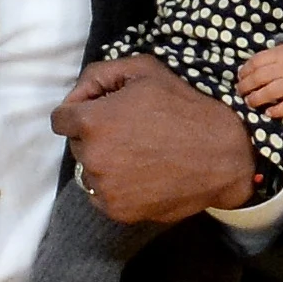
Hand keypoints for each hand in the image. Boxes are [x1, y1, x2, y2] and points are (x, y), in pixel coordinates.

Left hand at [54, 57, 259, 224]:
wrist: (222, 155)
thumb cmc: (184, 107)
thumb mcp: (144, 71)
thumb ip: (99, 74)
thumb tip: (77, 94)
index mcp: (92, 121)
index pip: (60, 120)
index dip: (79, 112)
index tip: (99, 113)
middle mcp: (92, 157)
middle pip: (76, 145)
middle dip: (94, 136)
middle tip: (130, 132)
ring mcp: (105, 187)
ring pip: (89, 171)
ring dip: (104, 162)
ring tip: (139, 154)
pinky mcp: (117, 210)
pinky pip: (102, 196)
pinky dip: (115, 186)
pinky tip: (141, 174)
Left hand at [233, 44, 282, 119]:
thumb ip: (267, 58)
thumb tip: (244, 71)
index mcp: (280, 54)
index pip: (256, 62)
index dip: (244, 71)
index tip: (240, 78)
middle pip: (259, 78)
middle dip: (246, 86)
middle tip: (241, 92)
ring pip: (270, 92)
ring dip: (256, 98)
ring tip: (250, 102)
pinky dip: (277, 110)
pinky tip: (268, 112)